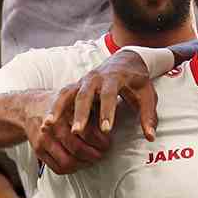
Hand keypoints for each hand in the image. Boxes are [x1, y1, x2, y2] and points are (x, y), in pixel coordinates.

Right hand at [38, 51, 163, 172]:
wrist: (126, 61)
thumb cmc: (138, 81)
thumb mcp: (147, 95)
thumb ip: (148, 116)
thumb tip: (151, 137)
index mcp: (114, 77)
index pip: (109, 95)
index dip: (108, 112)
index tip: (106, 130)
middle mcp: (95, 77)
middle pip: (85, 95)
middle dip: (81, 114)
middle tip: (77, 132)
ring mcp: (82, 80)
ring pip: (69, 95)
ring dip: (60, 110)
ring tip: (51, 126)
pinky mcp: (75, 85)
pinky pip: (62, 96)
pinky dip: (53, 108)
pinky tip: (47, 122)